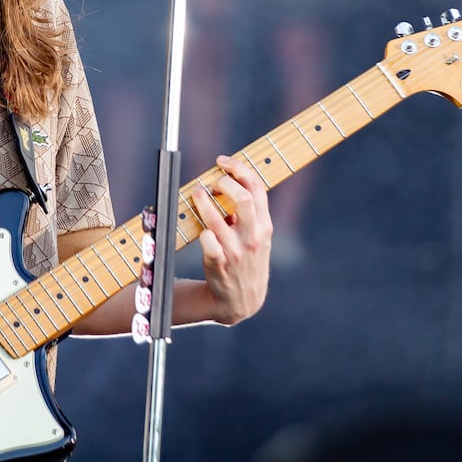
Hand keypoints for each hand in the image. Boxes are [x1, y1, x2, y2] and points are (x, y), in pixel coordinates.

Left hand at [192, 155, 272, 323]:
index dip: (239, 169)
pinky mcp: (219, 264)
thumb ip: (251, 213)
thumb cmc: (248, 261)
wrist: (243, 300)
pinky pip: (207, 241)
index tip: (223, 161)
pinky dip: (202, 232)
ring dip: (203, 203)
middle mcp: (253, 237)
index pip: (257, 188)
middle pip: (243, 199)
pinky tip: (201, 230)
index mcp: (265, 226)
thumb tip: (231, 181)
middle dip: (224, 184)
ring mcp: (236, 252)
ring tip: (196, 194)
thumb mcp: (259, 238)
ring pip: (217, 219)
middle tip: (212, 182)